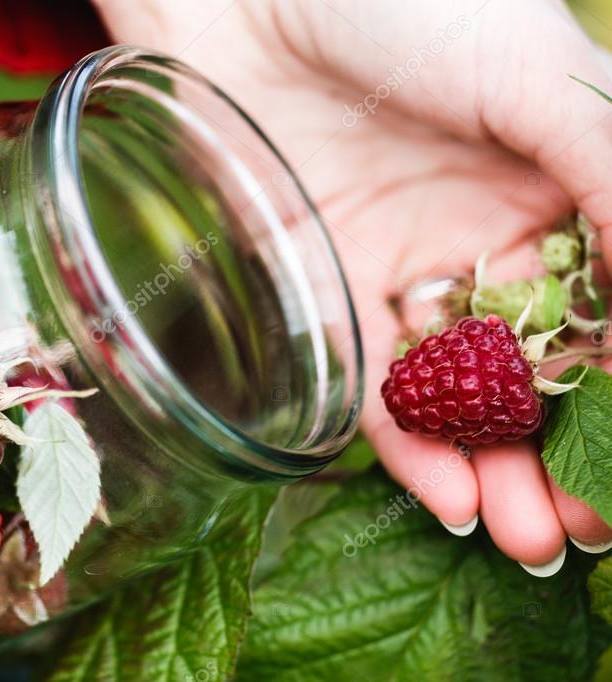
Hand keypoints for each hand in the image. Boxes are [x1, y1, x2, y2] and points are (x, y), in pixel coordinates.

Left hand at [94, 0, 611, 572]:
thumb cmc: (399, 2)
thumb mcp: (531, 74)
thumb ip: (608, 173)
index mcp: (553, 186)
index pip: (602, 314)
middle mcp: (479, 239)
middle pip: (532, 369)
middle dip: (558, 452)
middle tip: (577, 533)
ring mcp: (396, 271)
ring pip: (455, 394)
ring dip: (489, 470)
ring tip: (522, 539)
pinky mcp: (317, 291)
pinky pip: (366, 381)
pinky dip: (406, 443)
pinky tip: (446, 497)